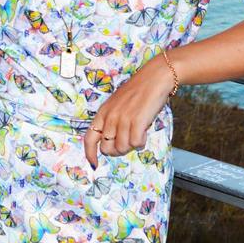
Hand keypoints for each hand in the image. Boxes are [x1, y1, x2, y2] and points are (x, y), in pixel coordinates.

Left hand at [83, 54, 177, 168]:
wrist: (154, 78)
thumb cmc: (137, 92)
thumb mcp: (117, 105)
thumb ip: (111, 121)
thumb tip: (111, 142)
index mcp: (102, 113)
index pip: (89, 138)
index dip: (90, 154)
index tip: (94, 164)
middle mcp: (110, 117)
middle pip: (107, 148)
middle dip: (118, 150)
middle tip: (128, 142)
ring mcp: (123, 119)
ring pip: (122, 148)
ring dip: (131, 146)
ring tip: (138, 134)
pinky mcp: (137, 121)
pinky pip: (136, 143)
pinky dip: (141, 142)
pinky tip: (144, 133)